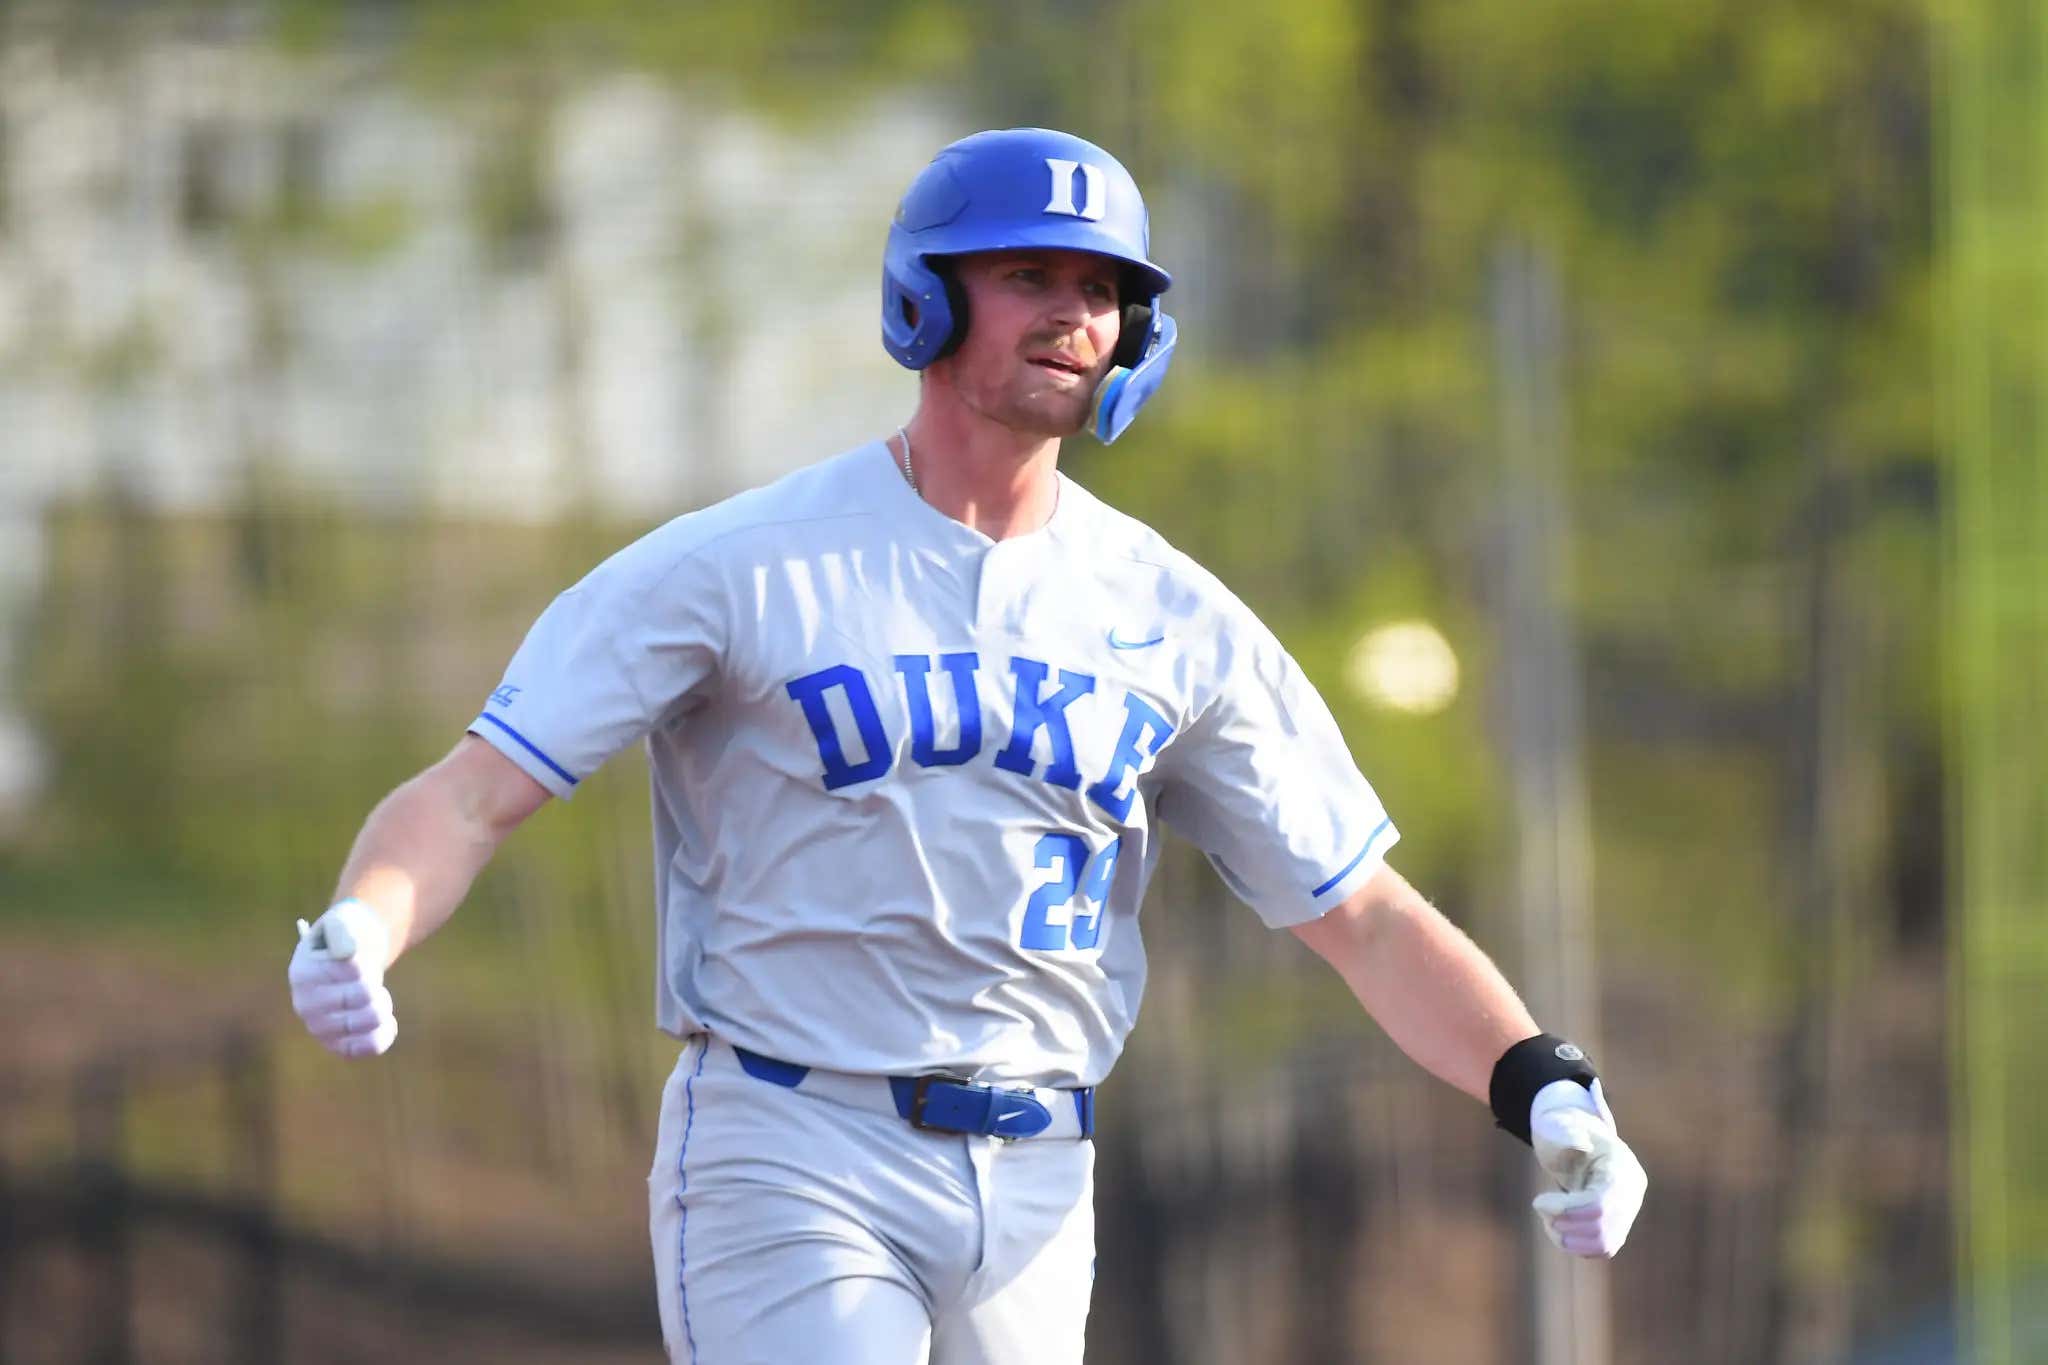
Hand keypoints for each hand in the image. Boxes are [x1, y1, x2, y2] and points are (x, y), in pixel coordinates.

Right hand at [288, 900, 397, 1058]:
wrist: (347, 962)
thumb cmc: (346, 940)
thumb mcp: (342, 924)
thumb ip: (342, 930)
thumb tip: (347, 951)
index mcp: (302, 973)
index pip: (352, 971)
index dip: (366, 965)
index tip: (360, 961)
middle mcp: (305, 1005)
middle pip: (364, 996)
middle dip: (376, 984)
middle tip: (371, 979)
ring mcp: (319, 1028)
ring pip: (372, 1020)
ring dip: (383, 1006)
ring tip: (376, 997)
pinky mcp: (337, 1045)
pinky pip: (371, 1046)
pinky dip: (386, 1032)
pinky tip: (386, 1021)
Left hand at [1529, 1079, 1646, 1257]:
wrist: (1580, 1142)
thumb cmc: (1567, 1130)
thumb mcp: (1561, 1122)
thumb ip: (1564, 1130)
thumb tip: (1577, 1142)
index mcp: (1622, 1167)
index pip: (1599, 1203)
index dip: (1566, 1209)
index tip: (1538, 1202)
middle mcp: (1631, 1194)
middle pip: (1601, 1228)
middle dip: (1564, 1223)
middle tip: (1540, 1207)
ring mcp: (1628, 1213)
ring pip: (1604, 1244)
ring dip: (1568, 1239)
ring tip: (1548, 1219)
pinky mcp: (1619, 1227)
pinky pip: (1601, 1249)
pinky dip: (1575, 1245)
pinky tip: (1557, 1227)